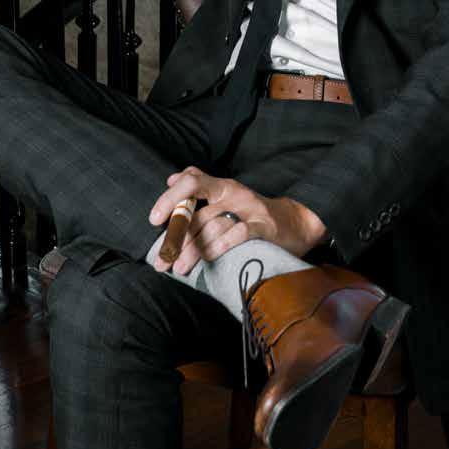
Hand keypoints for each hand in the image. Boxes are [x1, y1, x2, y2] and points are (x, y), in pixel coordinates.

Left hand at [149, 167, 327, 274]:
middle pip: (198, 209)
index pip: (191, 180)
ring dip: (193, 250)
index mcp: (221, 186)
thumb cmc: (252, 216)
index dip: (170, 198)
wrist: (295, 224)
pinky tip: (210, 258)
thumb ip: (199, 195)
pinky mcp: (264, 226)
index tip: (154, 220)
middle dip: (176, 236)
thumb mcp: (225, 201)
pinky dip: (222, 245)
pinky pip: (239, 233)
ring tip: (180, 268)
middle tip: (162, 259)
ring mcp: (250, 208)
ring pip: (213, 225)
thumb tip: (170, 179)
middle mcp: (234, 193)